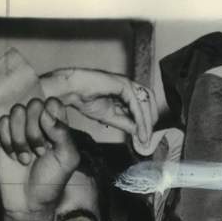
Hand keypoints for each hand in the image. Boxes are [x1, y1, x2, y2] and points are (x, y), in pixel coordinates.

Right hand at [0, 97, 79, 219]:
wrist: (29, 200)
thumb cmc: (52, 180)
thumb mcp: (68, 159)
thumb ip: (63, 134)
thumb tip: (46, 113)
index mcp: (58, 127)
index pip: (53, 103)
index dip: (51, 116)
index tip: (52, 138)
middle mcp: (39, 124)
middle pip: (34, 104)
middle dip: (36, 130)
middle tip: (40, 152)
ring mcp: (20, 129)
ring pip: (16, 111)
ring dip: (21, 138)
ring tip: (26, 158)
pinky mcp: (3, 136)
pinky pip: (1, 123)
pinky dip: (8, 141)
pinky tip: (14, 156)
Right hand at [40, 67, 155, 144]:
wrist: (70, 90)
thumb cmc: (84, 98)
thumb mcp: (109, 116)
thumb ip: (125, 123)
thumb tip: (139, 133)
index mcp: (126, 91)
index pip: (145, 104)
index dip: (148, 121)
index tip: (147, 137)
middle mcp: (129, 85)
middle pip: (149, 102)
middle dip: (151, 120)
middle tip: (148, 137)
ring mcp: (126, 83)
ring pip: (145, 103)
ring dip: (147, 122)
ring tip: (145, 136)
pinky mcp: (123, 84)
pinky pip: (136, 104)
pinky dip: (140, 119)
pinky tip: (140, 130)